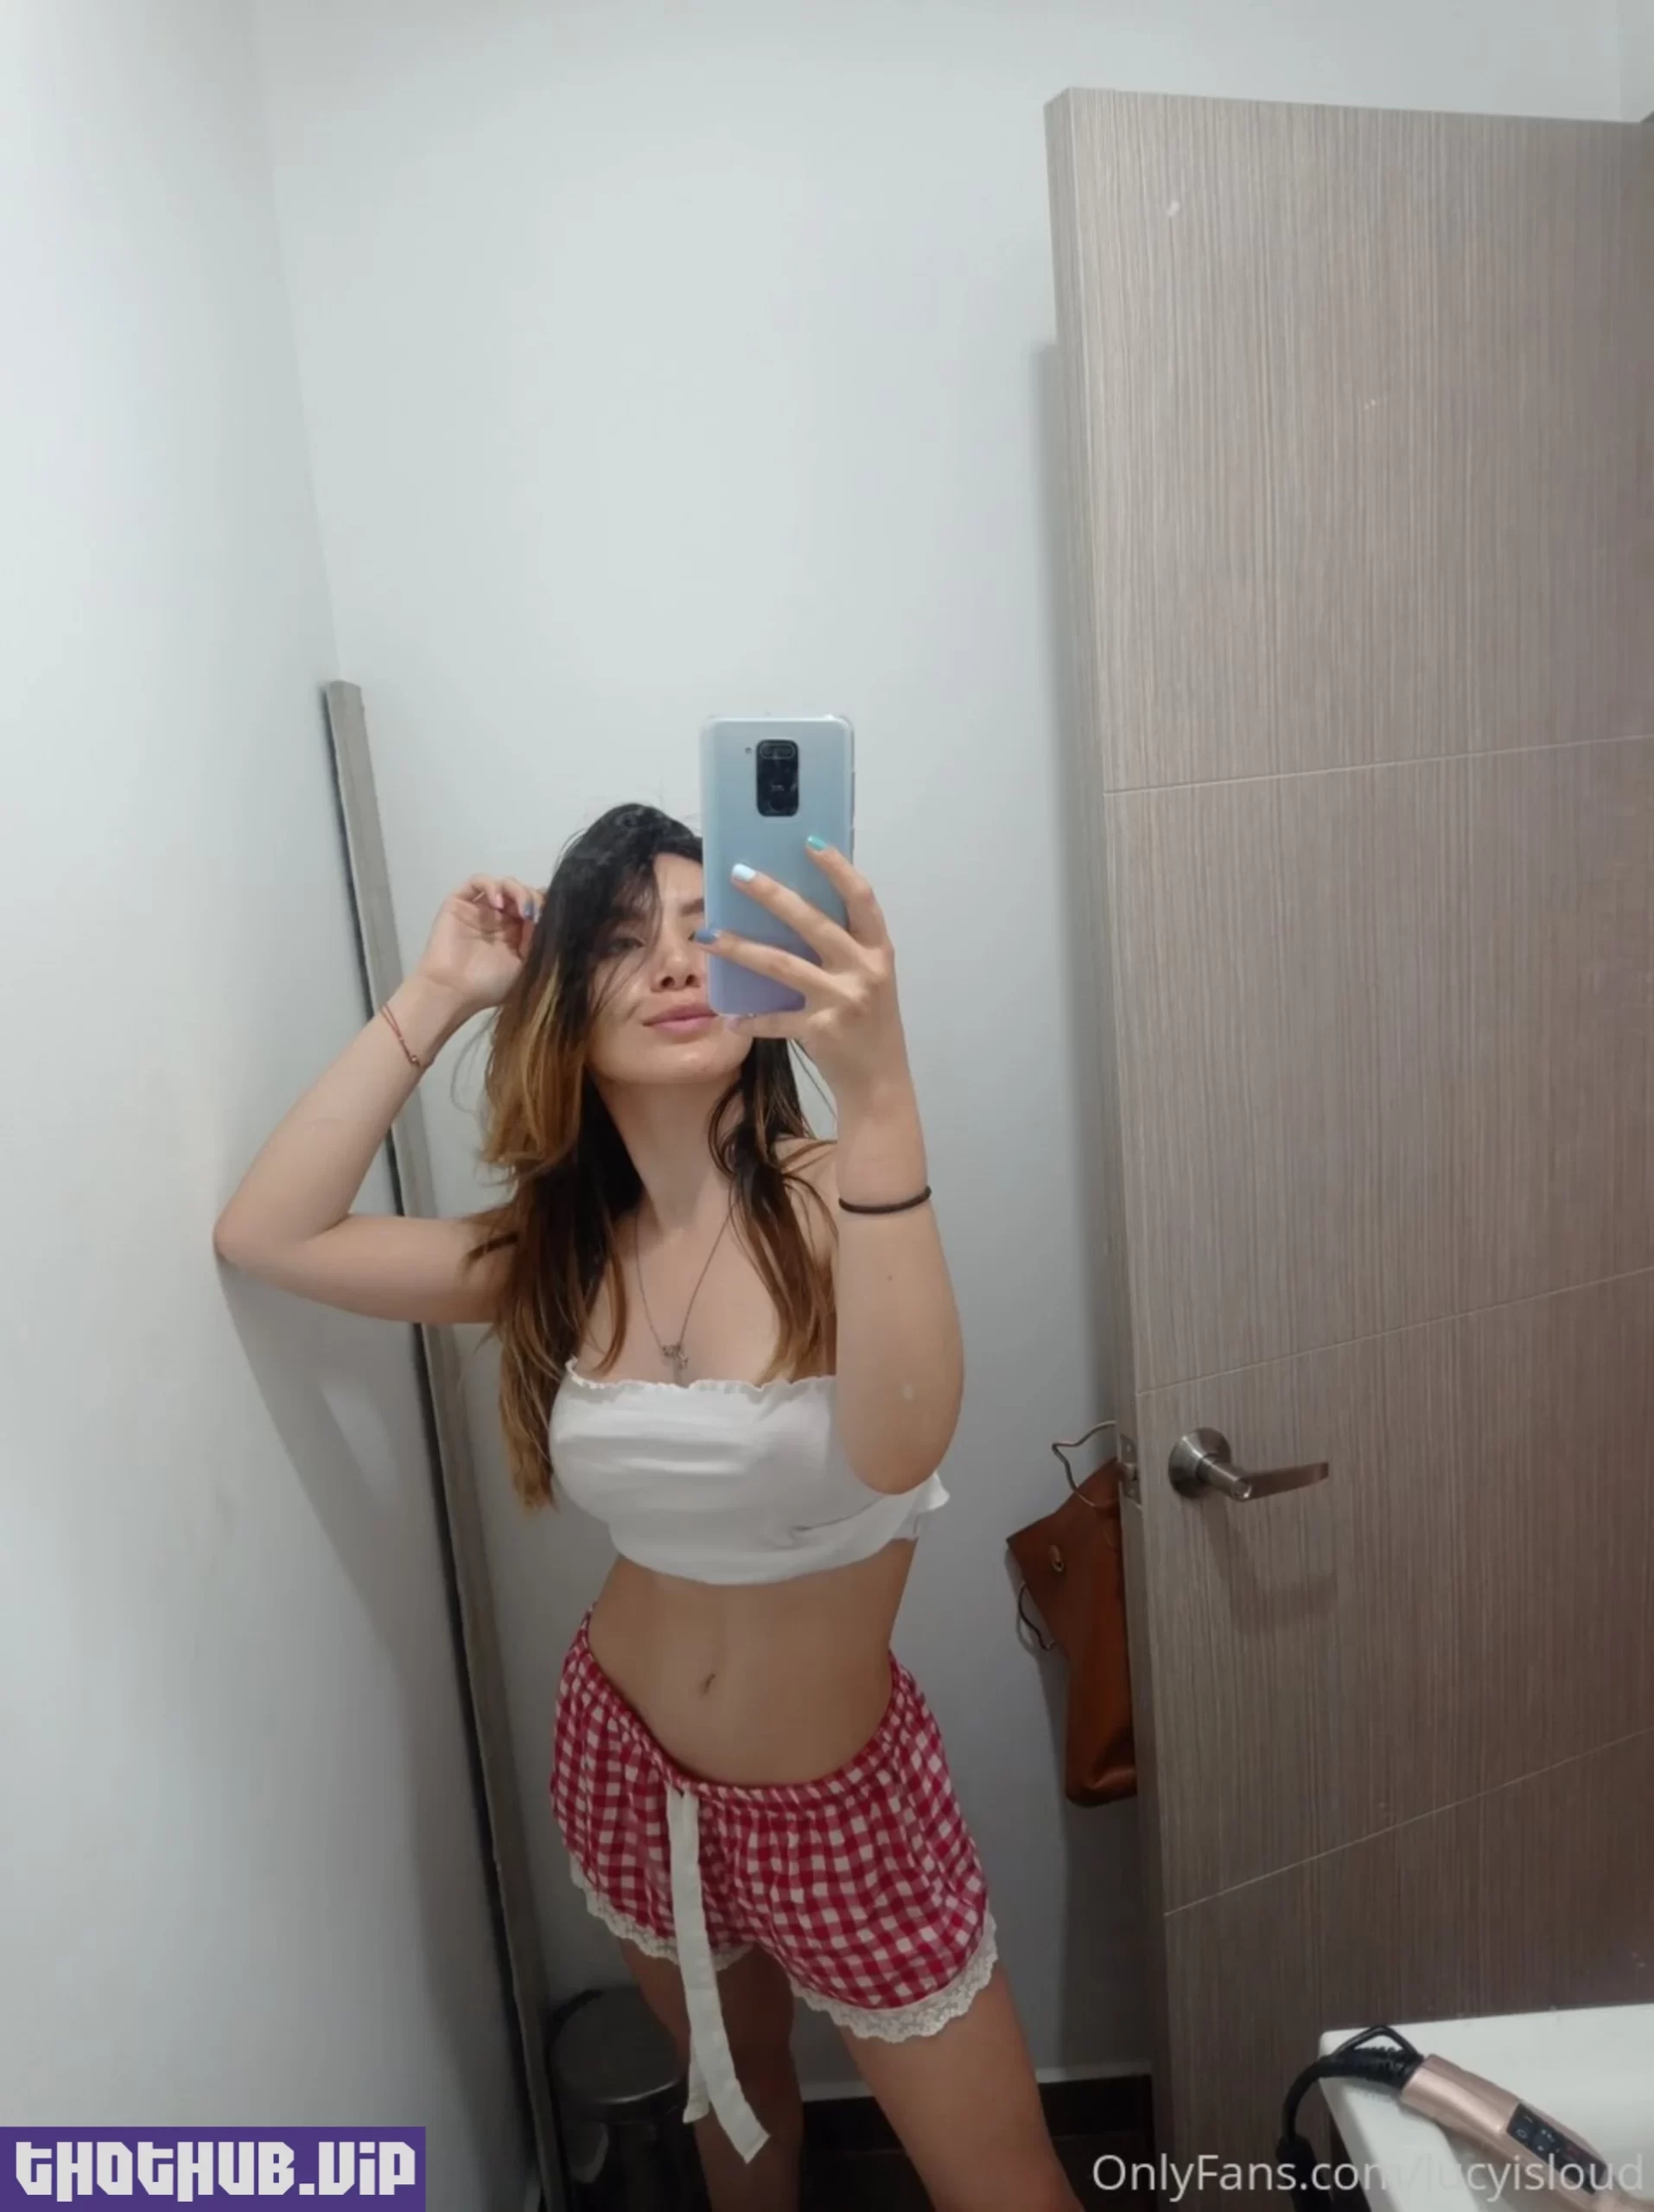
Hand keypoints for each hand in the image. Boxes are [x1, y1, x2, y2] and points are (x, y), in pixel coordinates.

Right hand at [413, 874, 540, 1014]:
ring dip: (518, 891)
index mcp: (515, 933)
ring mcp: (480, 909)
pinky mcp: (459, 903)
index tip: (553, 916)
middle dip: (534, 899)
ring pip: (504, 884)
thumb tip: (544, 917)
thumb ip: (535, 939)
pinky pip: (477, 881)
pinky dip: (492, 886)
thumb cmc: (488, 985)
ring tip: (523, 910)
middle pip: (522, 893)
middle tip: (536, 914)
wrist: (453, 992)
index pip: (535, 907)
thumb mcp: (523, 964)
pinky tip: (499, 904)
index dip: (545, 906)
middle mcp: (499, 919)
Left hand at [699, 847, 909, 1110]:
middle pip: (813, 922)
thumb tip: (791, 911)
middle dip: (772, 895)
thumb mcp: (868, 977)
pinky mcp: (821, 1029)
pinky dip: (750, 1020)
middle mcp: (864, 970)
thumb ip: (843, 948)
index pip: (861, 898)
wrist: (880, 1081)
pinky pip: (774, 1018)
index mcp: (879, 950)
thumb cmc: (869, 1022)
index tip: (809, 842)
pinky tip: (729, 1017)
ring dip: (739, 948)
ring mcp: (843, 1000)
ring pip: (781, 964)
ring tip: (707, 937)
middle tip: (738, 875)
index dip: (837, 868)